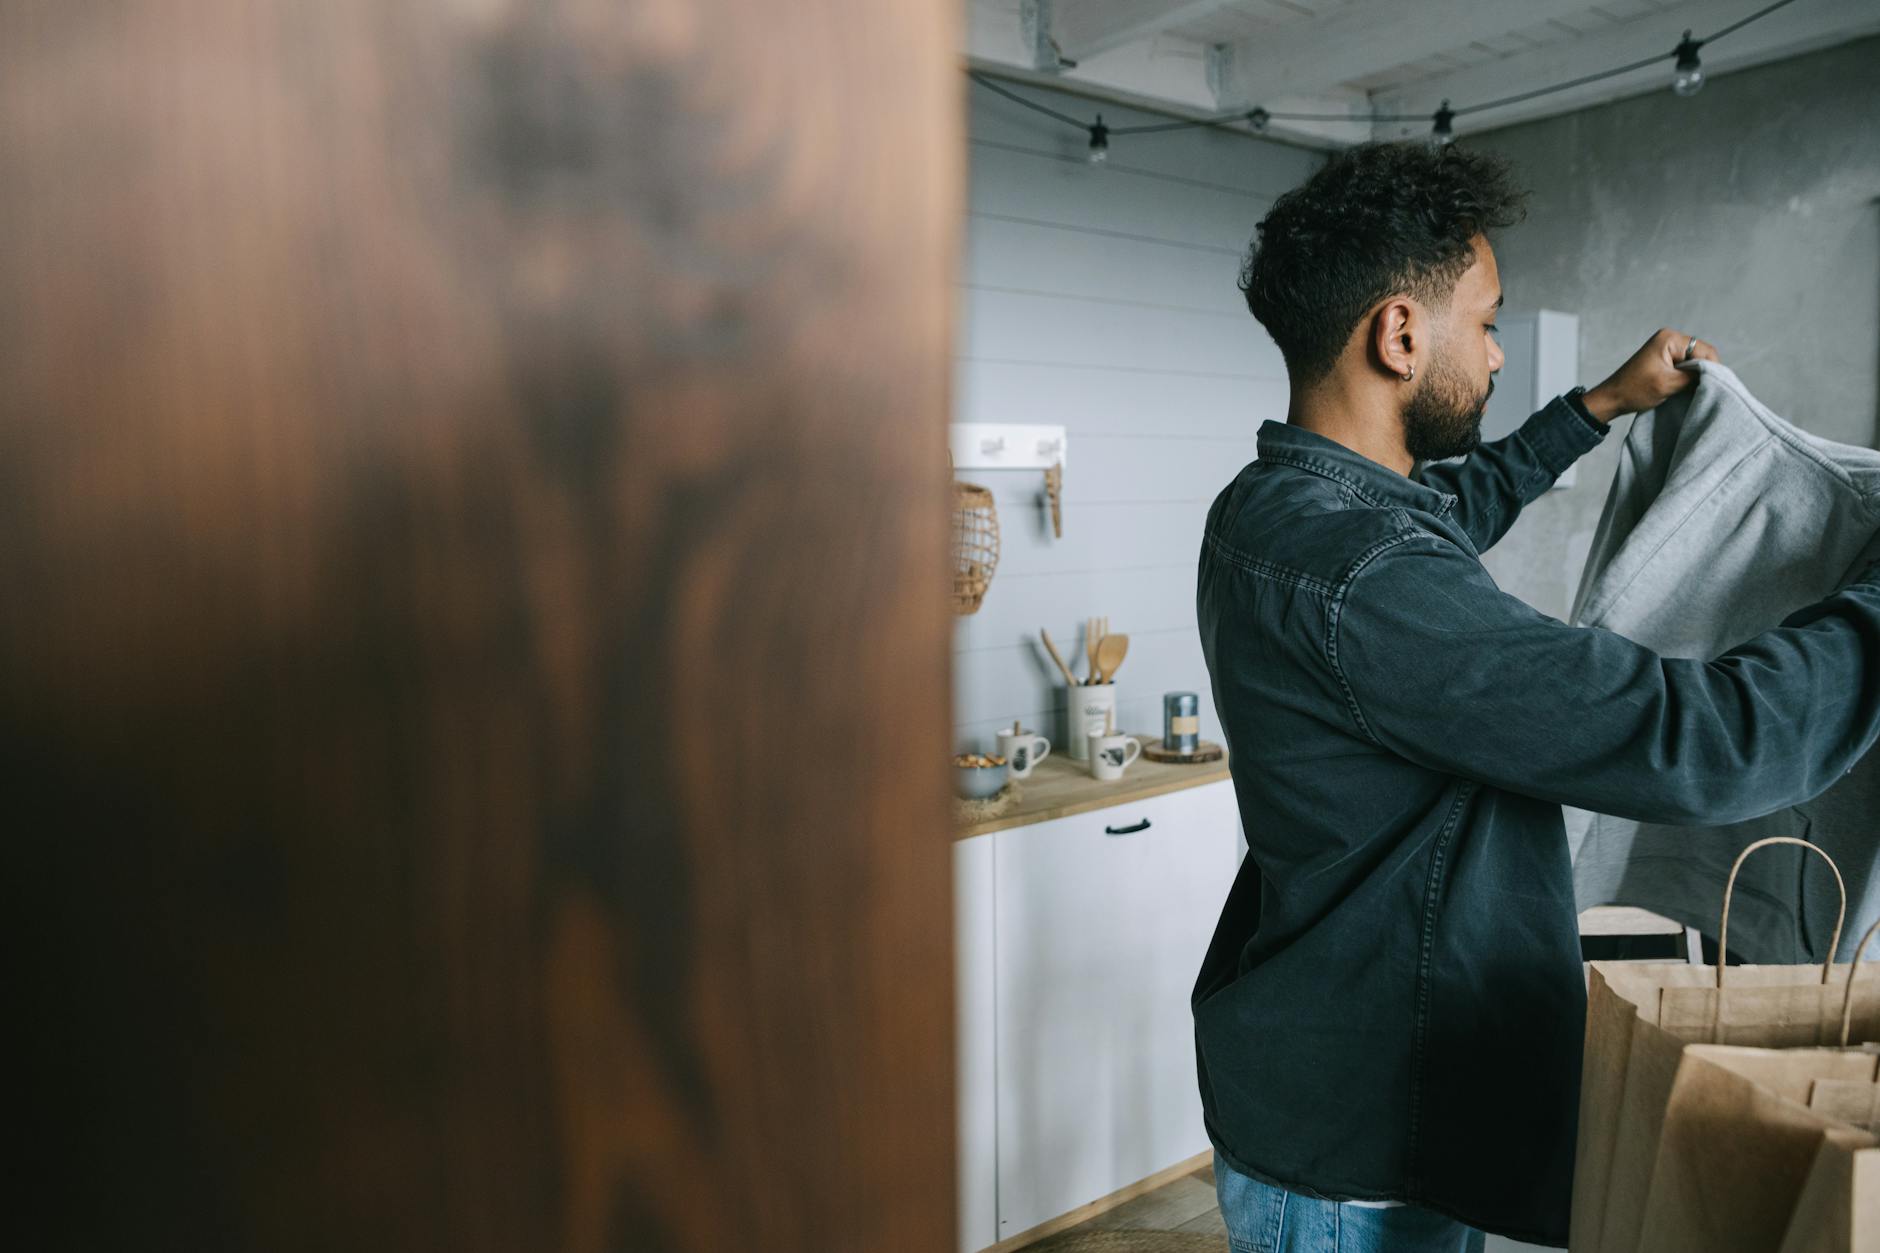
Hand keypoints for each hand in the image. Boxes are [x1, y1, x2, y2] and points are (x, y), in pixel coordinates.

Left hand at [1580, 328, 1719, 422]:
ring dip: (1695, 376)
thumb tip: (1715, 375)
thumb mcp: (1668, 384)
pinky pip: (1684, 366)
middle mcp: (1670, 339)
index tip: (1715, 386)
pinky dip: (1687, 377)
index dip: (1713, 368)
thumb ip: (1694, 377)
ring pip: (1694, 362)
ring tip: (1694, 390)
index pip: (1705, 350)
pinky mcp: (1664, 360)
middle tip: (1705, 389)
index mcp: (1670, 338)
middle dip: (1704, 371)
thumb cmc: (1634, 390)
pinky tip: (1686, 388)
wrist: (1611, 399)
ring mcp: (1666, 349)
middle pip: (1701, 354)